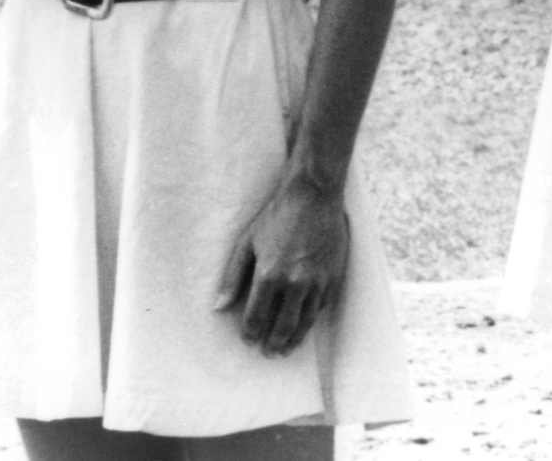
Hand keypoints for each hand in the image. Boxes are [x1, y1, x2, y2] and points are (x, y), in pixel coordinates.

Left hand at [216, 173, 348, 357]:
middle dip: (273, 344)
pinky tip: (304, 324)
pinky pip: (320, 308)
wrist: (314, 197)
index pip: (256, 318)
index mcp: (269, 275)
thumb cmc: (276, 217)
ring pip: (304, 323)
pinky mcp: (332, 278)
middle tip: (268, 353)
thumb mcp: (247, 242)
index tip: (248, 340)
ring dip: (294, 340)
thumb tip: (219, 307)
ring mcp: (316, 282)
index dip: (250, 334)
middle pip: (282, 327)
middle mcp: (294, 283)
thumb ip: (232, 276)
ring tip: (286, 349)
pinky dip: (311, 320)